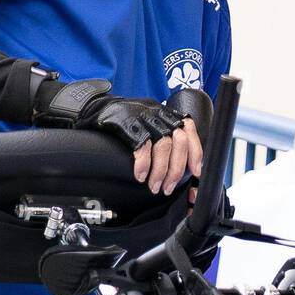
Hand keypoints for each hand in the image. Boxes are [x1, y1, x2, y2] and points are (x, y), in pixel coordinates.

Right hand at [77, 94, 203, 198]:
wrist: (98, 107)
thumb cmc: (126, 119)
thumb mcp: (151, 122)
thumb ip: (166, 136)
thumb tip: (178, 164)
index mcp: (167, 115)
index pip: (190, 131)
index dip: (195, 152)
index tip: (196, 171)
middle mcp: (159, 115)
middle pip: (179, 142)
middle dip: (176, 169)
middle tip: (168, 187)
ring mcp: (144, 118)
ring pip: (163, 145)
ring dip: (161, 171)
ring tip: (154, 186)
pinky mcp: (127, 124)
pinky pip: (141, 146)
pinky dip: (144, 164)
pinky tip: (141, 175)